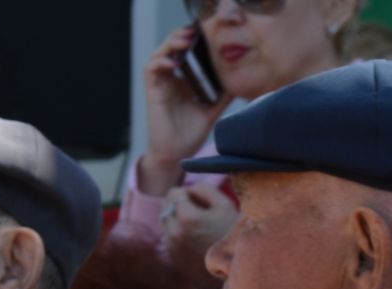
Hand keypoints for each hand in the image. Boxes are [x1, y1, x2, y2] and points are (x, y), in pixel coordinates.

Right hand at [137, 24, 230, 194]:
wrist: (177, 153)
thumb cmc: (191, 134)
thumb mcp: (212, 110)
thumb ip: (222, 95)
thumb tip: (240, 83)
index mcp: (184, 81)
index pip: (185, 53)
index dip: (192, 41)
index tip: (206, 35)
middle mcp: (171, 79)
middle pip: (172, 48)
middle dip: (181, 37)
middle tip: (195, 32)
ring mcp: (161, 84)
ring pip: (160, 54)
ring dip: (170, 44)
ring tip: (184, 41)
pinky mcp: (152, 92)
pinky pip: (151, 70)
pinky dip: (161, 62)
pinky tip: (174, 63)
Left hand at [161, 184, 238, 263]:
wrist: (239, 266)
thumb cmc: (234, 234)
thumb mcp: (225, 205)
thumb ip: (204, 189)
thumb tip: (189, 190)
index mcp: (187, 217)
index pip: (173, 192)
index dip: (187, 193)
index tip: (201, 202)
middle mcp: (175, 232)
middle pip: (165, 206)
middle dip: (179, 204)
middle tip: (199, 212)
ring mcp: (173, 247)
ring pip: (165, 222)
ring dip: (178, 219)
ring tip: (199, 226)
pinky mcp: (174, 258)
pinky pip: (170, 238)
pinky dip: (179, 234)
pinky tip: (197, 240)